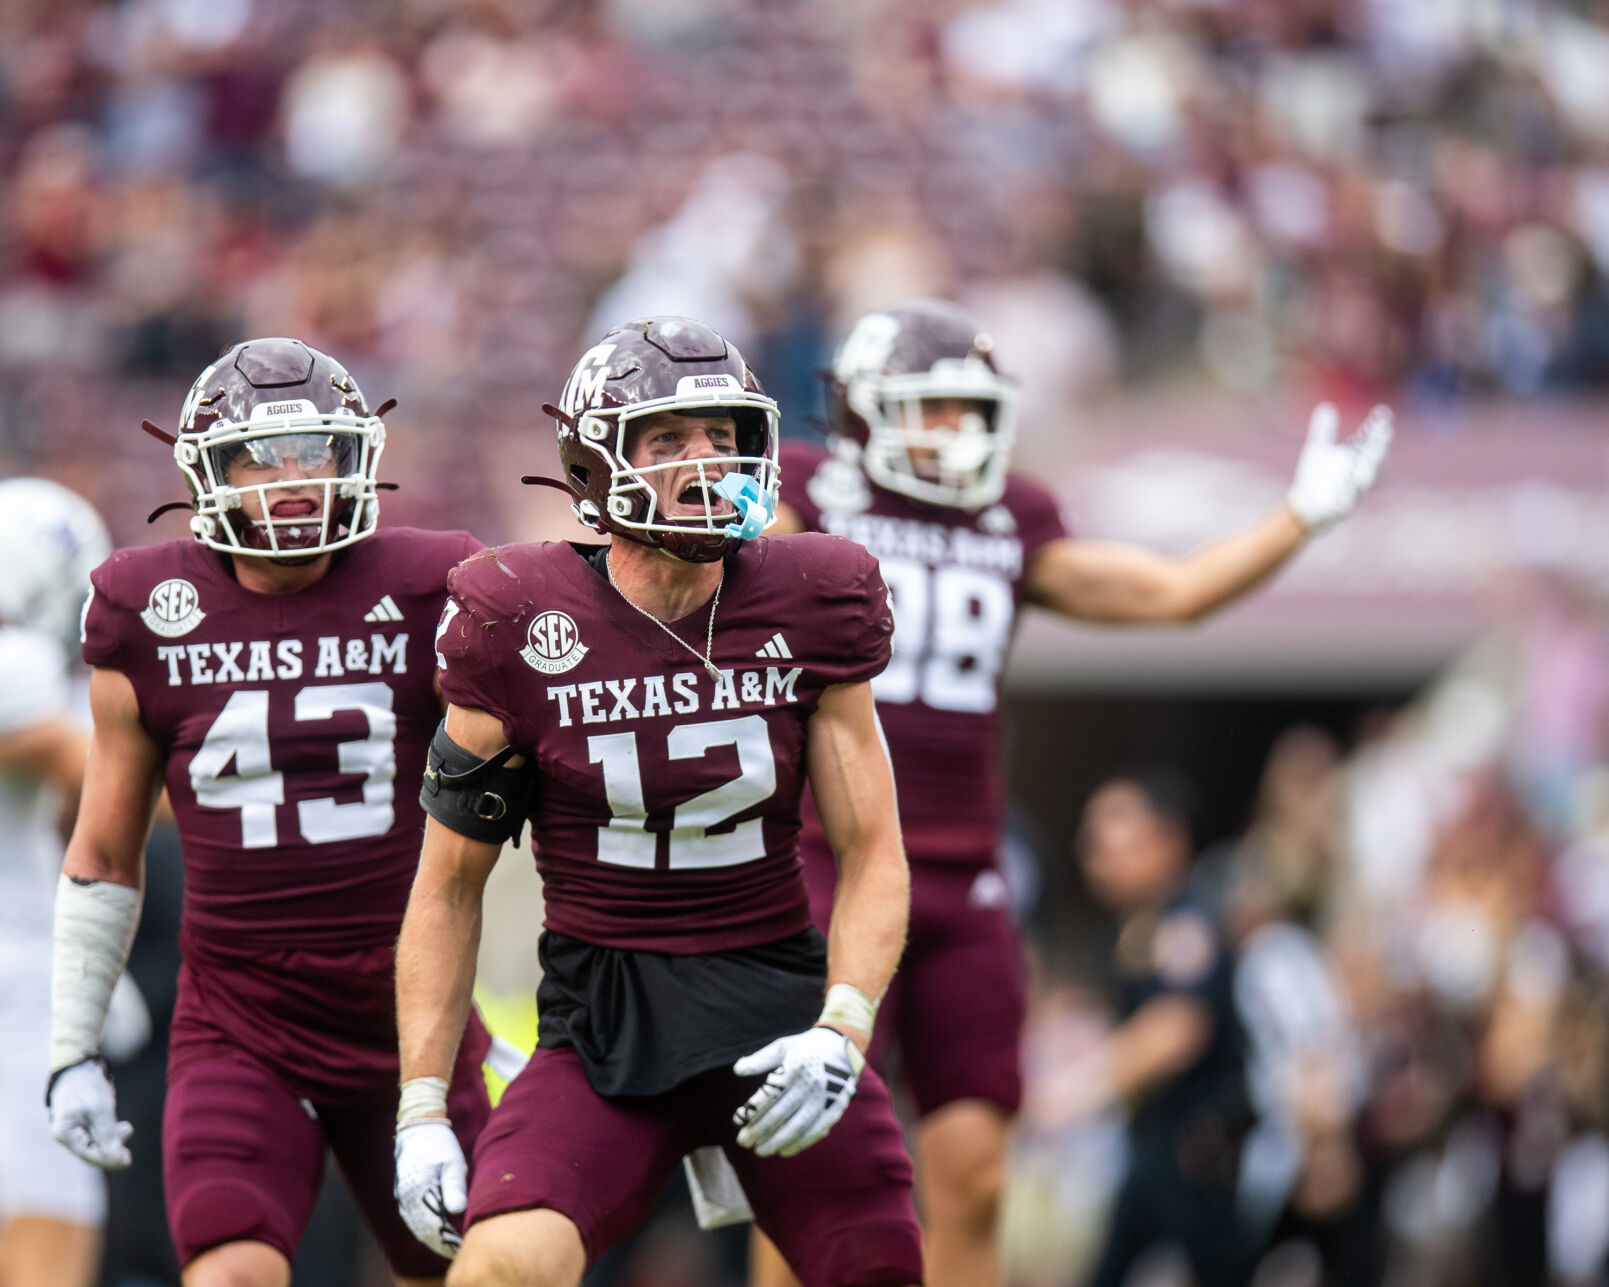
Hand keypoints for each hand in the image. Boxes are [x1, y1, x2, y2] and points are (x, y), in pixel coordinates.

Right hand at [47, 1058, 132, 1169]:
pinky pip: (96, 1132)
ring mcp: (72, 1127)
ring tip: (127, 1128)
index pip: (89, 1155)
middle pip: (92, 1150)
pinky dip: (109, 1130)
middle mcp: (66, 1134)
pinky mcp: (81, 1120)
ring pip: (96, 1141)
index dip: (109, 1160)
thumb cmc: (87, 1086)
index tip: (128, 1160)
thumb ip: (108, 1135)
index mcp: (65, 1134)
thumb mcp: (100, 1110)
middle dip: (112, 1147)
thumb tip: (119, 1160)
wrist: (79, 1063)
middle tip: (128, 1144)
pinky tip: (121, 1126)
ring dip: (112, 1138)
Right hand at [394, 1119, 466, 1258]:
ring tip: (451, 1244)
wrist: (419, 1128)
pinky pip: (415, 1219)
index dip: (448, 1239)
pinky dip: (427, 1228)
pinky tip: (440, 1232)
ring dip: (434, 1238)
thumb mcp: (452, 1162)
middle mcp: (406, 1198)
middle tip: (459, 1248)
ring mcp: (403, 1198)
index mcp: (417, 1191)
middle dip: (441, 1242)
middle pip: (424, 1231)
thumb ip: (453, 1186)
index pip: (433, 1225)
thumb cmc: (440, 1144)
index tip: (462, 1244)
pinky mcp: (405, 1197)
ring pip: (418, 1227)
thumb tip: (457, 1210)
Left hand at [731, 1026, 864, 1157]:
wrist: (841, 1047)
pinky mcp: (836, 1107)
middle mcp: (811, 1083)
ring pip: (798, 1126)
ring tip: (760, 1151)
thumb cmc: (804, 1048)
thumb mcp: (782, 1047)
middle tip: (743, 1142)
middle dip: (759, 1130)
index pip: (769, 1095)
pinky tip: (785, 1151)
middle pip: (781, 1114)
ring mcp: (825, 1098)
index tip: (737, 1121)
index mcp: (796, 1067)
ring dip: (777, 1141)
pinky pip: (817, 1130)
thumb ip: (760, 1059)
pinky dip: (801, 1143)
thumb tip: (737, 1070)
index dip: (752, 1110)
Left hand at [1285, 403, 1392, 532]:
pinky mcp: (1340, 510)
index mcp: (1357, 461)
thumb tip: (1326, 407)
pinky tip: (1353, 485)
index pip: (1373, 442)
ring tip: (1373, 457)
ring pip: (1366, 482)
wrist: (1303, 507)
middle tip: (1385, 432)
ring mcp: (1353, 493)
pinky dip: (1350, 495)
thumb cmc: (1316, 479)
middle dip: (1380, 447)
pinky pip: (1347, 503)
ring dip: (1370, 468)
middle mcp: (1360, 476)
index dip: (1379, 428)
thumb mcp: (1317, 452)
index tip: (1383, 412)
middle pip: (1375, 461)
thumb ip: (1324, 432)